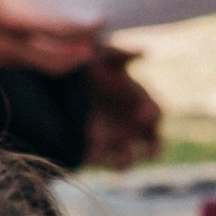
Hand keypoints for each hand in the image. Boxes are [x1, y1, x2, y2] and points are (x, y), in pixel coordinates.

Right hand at [0, 0, 99, 74]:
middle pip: (58, 59)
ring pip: (43, 67)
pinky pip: (27, 64)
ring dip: (67, 60)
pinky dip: (46, 59)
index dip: (85, 28)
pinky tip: (55, 46)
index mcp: (10, 16)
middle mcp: (6, 43)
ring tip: (85, 46)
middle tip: (101, 38)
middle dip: (83, 52)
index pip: (59, 30)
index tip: (102, 18)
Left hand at [87, 46, 162, 169]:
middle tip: (151, 152)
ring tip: (120, 164)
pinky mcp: (95, 149)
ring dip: (126, 162)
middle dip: (154, 148)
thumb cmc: (88, 65)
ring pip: (127, 158)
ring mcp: (114, 139)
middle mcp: (131, 124)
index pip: (155, 114)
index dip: (152, 115)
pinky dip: (99, 162)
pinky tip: (93, 156)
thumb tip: (145, 52)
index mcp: (139, 103)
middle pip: (152, 142)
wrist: (60, 81)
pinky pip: (101, 161)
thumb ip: (122, 55)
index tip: (144, 113)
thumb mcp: (103, 56)